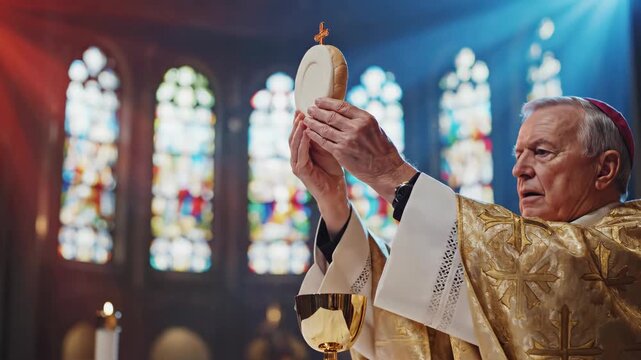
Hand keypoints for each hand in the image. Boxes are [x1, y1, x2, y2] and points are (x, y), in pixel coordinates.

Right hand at [290, 111, 349, 232]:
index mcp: (302, 151)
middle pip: (293, 136)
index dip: (300, 120)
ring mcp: (297, 164)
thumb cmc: (333, 171)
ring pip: (294, 143)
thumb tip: (326, 118)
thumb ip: (323, 137)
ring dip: (297, 130)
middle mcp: (296, 157)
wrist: (335, 192)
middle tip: (301, 110)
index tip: (304, 107)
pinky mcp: (300, 171)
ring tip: (301, 118)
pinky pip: (300, 154)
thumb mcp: (328, 149)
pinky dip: (302, 142)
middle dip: (296, 123)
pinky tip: (306, 133)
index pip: (299, 133)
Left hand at [303, 98, 416, 202]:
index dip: (327, 102)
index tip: (318, 100)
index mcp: (365, 119)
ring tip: (306, 119)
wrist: (385, 170)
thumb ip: (360, 120)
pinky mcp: (341, 153)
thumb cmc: (382, 150)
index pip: (342, 106)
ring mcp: (347, 140)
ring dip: (313, 123)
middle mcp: (356, 127)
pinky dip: (314, 136)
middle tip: (309, 109)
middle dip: (317, 111)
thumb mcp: (375, 128)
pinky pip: (323, 142)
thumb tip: (344, 112)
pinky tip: (308, 132)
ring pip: (324, 128)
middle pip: (331, 116)